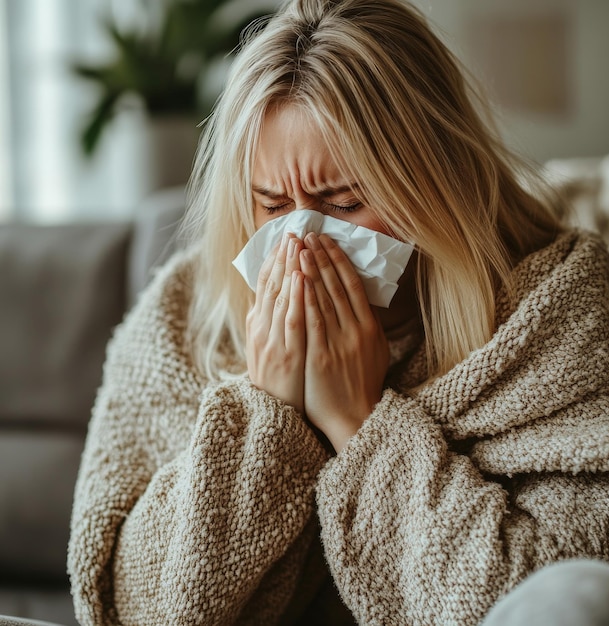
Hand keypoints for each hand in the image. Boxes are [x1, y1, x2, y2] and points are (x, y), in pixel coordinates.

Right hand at [246, 234, 305, 413]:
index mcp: (258, 327)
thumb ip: (266, 325)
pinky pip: (291, 320)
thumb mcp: (265, 351)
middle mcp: (261, 330)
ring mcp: (272, 342)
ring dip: (288, 268)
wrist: (275, 416)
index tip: (284, 239)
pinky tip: (300, 277)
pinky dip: (295, 297)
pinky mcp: (286, 355)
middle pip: (271, 286)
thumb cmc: (277, 383)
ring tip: (297, 243)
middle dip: (282, 257)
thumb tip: (266, 300)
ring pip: (280, 297)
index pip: (265, 286)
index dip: (274, 261)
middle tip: (293, 231)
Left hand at [300, 233, 388, 450]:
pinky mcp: (322, 355)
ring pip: (325, 298)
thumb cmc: (362, 385)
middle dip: (322, 257)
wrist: (357, 417)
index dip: (338, 260)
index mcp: (370, 327)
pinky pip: (313, 321)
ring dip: (312, 270)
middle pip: (338, 285)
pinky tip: (298, 279)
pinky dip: (306, 297)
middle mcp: (356, 330)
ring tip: (300, 247)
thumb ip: (365, 325)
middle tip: (309, 234)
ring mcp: (340, 341)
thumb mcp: (373, 351)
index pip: (353, 284)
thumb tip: (358, 301)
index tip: (326, 241)